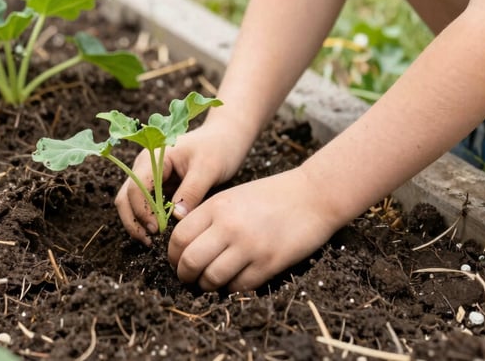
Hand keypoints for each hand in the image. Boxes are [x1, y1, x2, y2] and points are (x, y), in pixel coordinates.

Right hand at [115, 123, 248, 243]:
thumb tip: (175, 218)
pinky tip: (161, 233)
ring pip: (131, 202)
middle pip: (126, 196)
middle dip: (133, 220)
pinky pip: (146, 205)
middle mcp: (146, 166)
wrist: (226, 137)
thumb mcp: (208, 168)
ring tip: (152, 241)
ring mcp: (151, 176)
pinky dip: (148, 219)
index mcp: (153, 157)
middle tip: (150, 241)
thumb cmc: (218, 148)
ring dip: (137, 222)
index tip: (157, 230)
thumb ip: (191, 191)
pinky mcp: (159, 186)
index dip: (142, 211)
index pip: (136, 187)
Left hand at [168, 166, 338, 291]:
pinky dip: (231, 289)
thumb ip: (209, 216)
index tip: (176, 262)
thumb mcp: (233, 196)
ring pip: (211, 279)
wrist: (312, 196)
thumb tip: (185, 245)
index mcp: (217, 206)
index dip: (172, 255)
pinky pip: (238, 287)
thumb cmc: (271, 195)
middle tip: (188, 278)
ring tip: (209, 283)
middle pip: (190, 261)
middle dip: (184, 275)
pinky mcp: (269, 263)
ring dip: (206, 286)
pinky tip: (233, 282)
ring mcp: (249, 246)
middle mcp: (229, 226)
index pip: (179, 237)